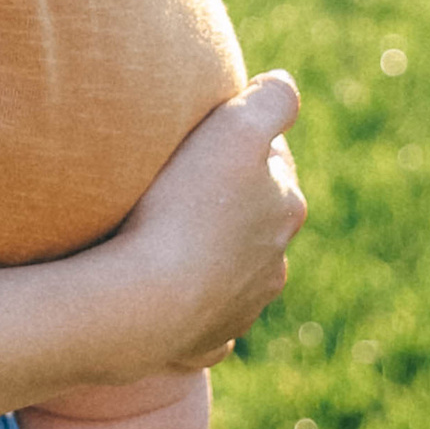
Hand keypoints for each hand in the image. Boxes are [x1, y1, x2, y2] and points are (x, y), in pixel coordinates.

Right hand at [101, 75, 306, 369]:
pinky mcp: (203, 344)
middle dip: (230, 202)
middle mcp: (273, 263)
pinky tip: (164, 292)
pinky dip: (192, 306)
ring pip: (233, 272)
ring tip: (165, 235)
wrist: (144, 302)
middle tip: (181, 184)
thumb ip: (272, 100)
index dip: (242, 144)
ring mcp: (240, 309)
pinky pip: (203, 321)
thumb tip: (282, 84)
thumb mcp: (236, 129)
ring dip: (210, 253)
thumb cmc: (186, 206)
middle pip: (255, 219)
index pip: (273, 162)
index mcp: (284, 209)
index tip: (206, 137)